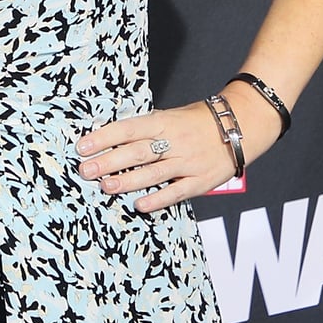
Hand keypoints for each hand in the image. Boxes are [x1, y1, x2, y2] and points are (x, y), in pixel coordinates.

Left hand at [75, 91, 274, 212]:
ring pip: (153, 173)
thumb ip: (144, 129)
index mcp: (163, 121)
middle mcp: (175, 141)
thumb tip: (107, 138)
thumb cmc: (196, 121)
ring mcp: (188, 162)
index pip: (128, 128)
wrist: (240, 125)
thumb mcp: (169, 117)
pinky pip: (177, 192)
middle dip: (108, 161)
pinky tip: (140, 205)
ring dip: (128, 181)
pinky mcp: (201, 181)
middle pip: (137, 152)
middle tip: (85, 170)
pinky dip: (158, 199)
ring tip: (106, 186)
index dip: (104, 137)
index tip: (82, 146)